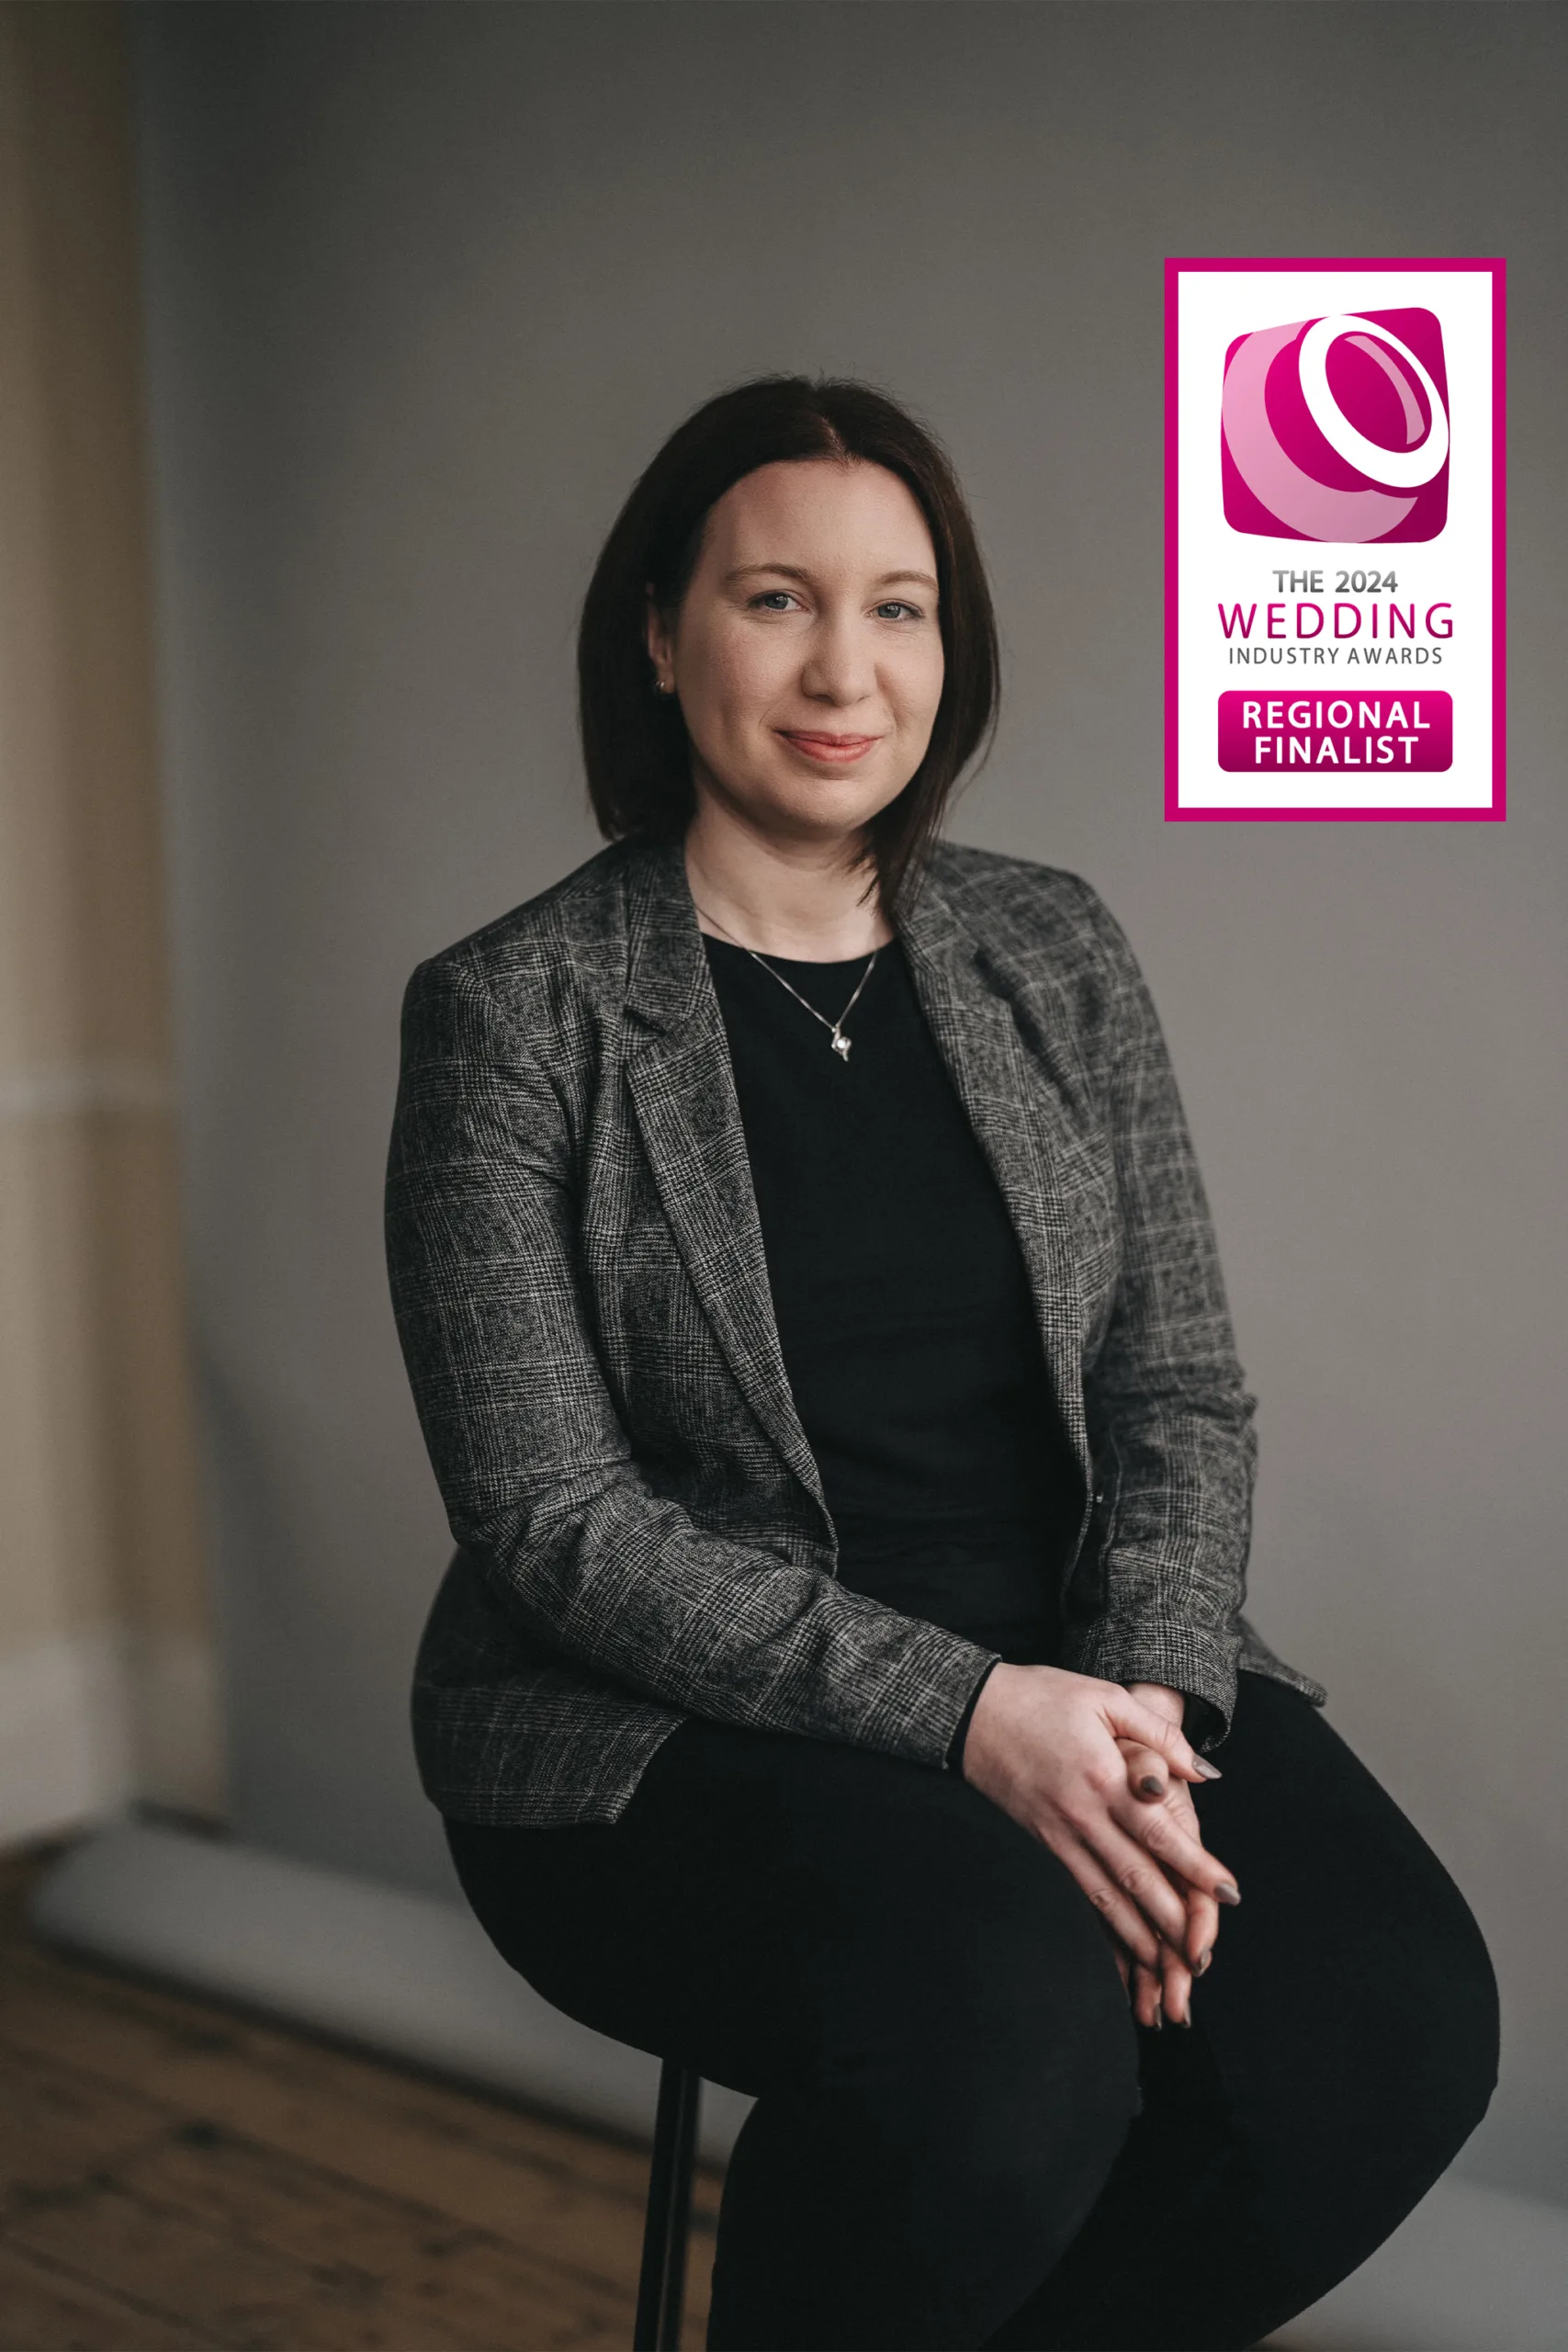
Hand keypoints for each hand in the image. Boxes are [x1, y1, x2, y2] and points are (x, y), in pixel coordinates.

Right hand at [961, 1664, 1238, 1975]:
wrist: (973, 1712)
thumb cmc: (1043, 1697)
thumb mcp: (1106, 1699)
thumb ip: (1158, 1734)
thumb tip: (1204, 1773)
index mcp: (1103, 1778)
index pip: (1159, 1833)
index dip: (1196, 1867)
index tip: (1229, 1894)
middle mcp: (1082, 1816)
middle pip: (1136, 1878)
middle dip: (1175, 1920)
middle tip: (1206, 1954)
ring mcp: (1059, 1835)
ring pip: (1106, 1896)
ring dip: (1140, 1936)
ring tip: (1170, 1970)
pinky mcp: (1044, 1843)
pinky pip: (1079, 1893)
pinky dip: (1104, 1925)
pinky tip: (1121, 1946)